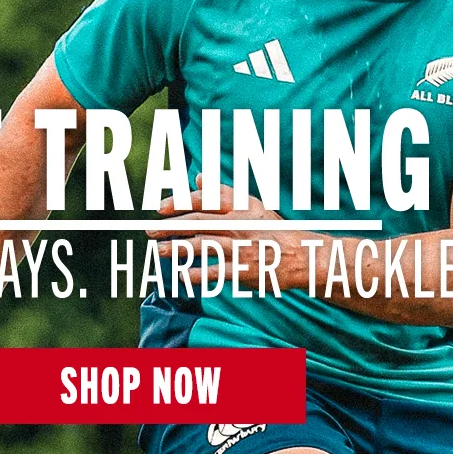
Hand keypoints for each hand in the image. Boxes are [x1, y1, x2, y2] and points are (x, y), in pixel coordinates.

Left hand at [145, 180, 322, 290]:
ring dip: (177, 248)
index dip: (180, 203)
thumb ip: (224, 192)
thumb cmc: (274, 231)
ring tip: (158, 251)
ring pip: (203, 245)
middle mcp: (239, 224)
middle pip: (198, 222)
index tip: (160, 209)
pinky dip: (197, 274)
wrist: (303, 256)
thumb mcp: (253, 205)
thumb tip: (199, 176)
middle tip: (149, 230)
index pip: (205, 200)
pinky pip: (216, 271)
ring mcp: (242, 248)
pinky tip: (181, 276)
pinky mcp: (245, 270)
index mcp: (241, 207)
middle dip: (171, 226)